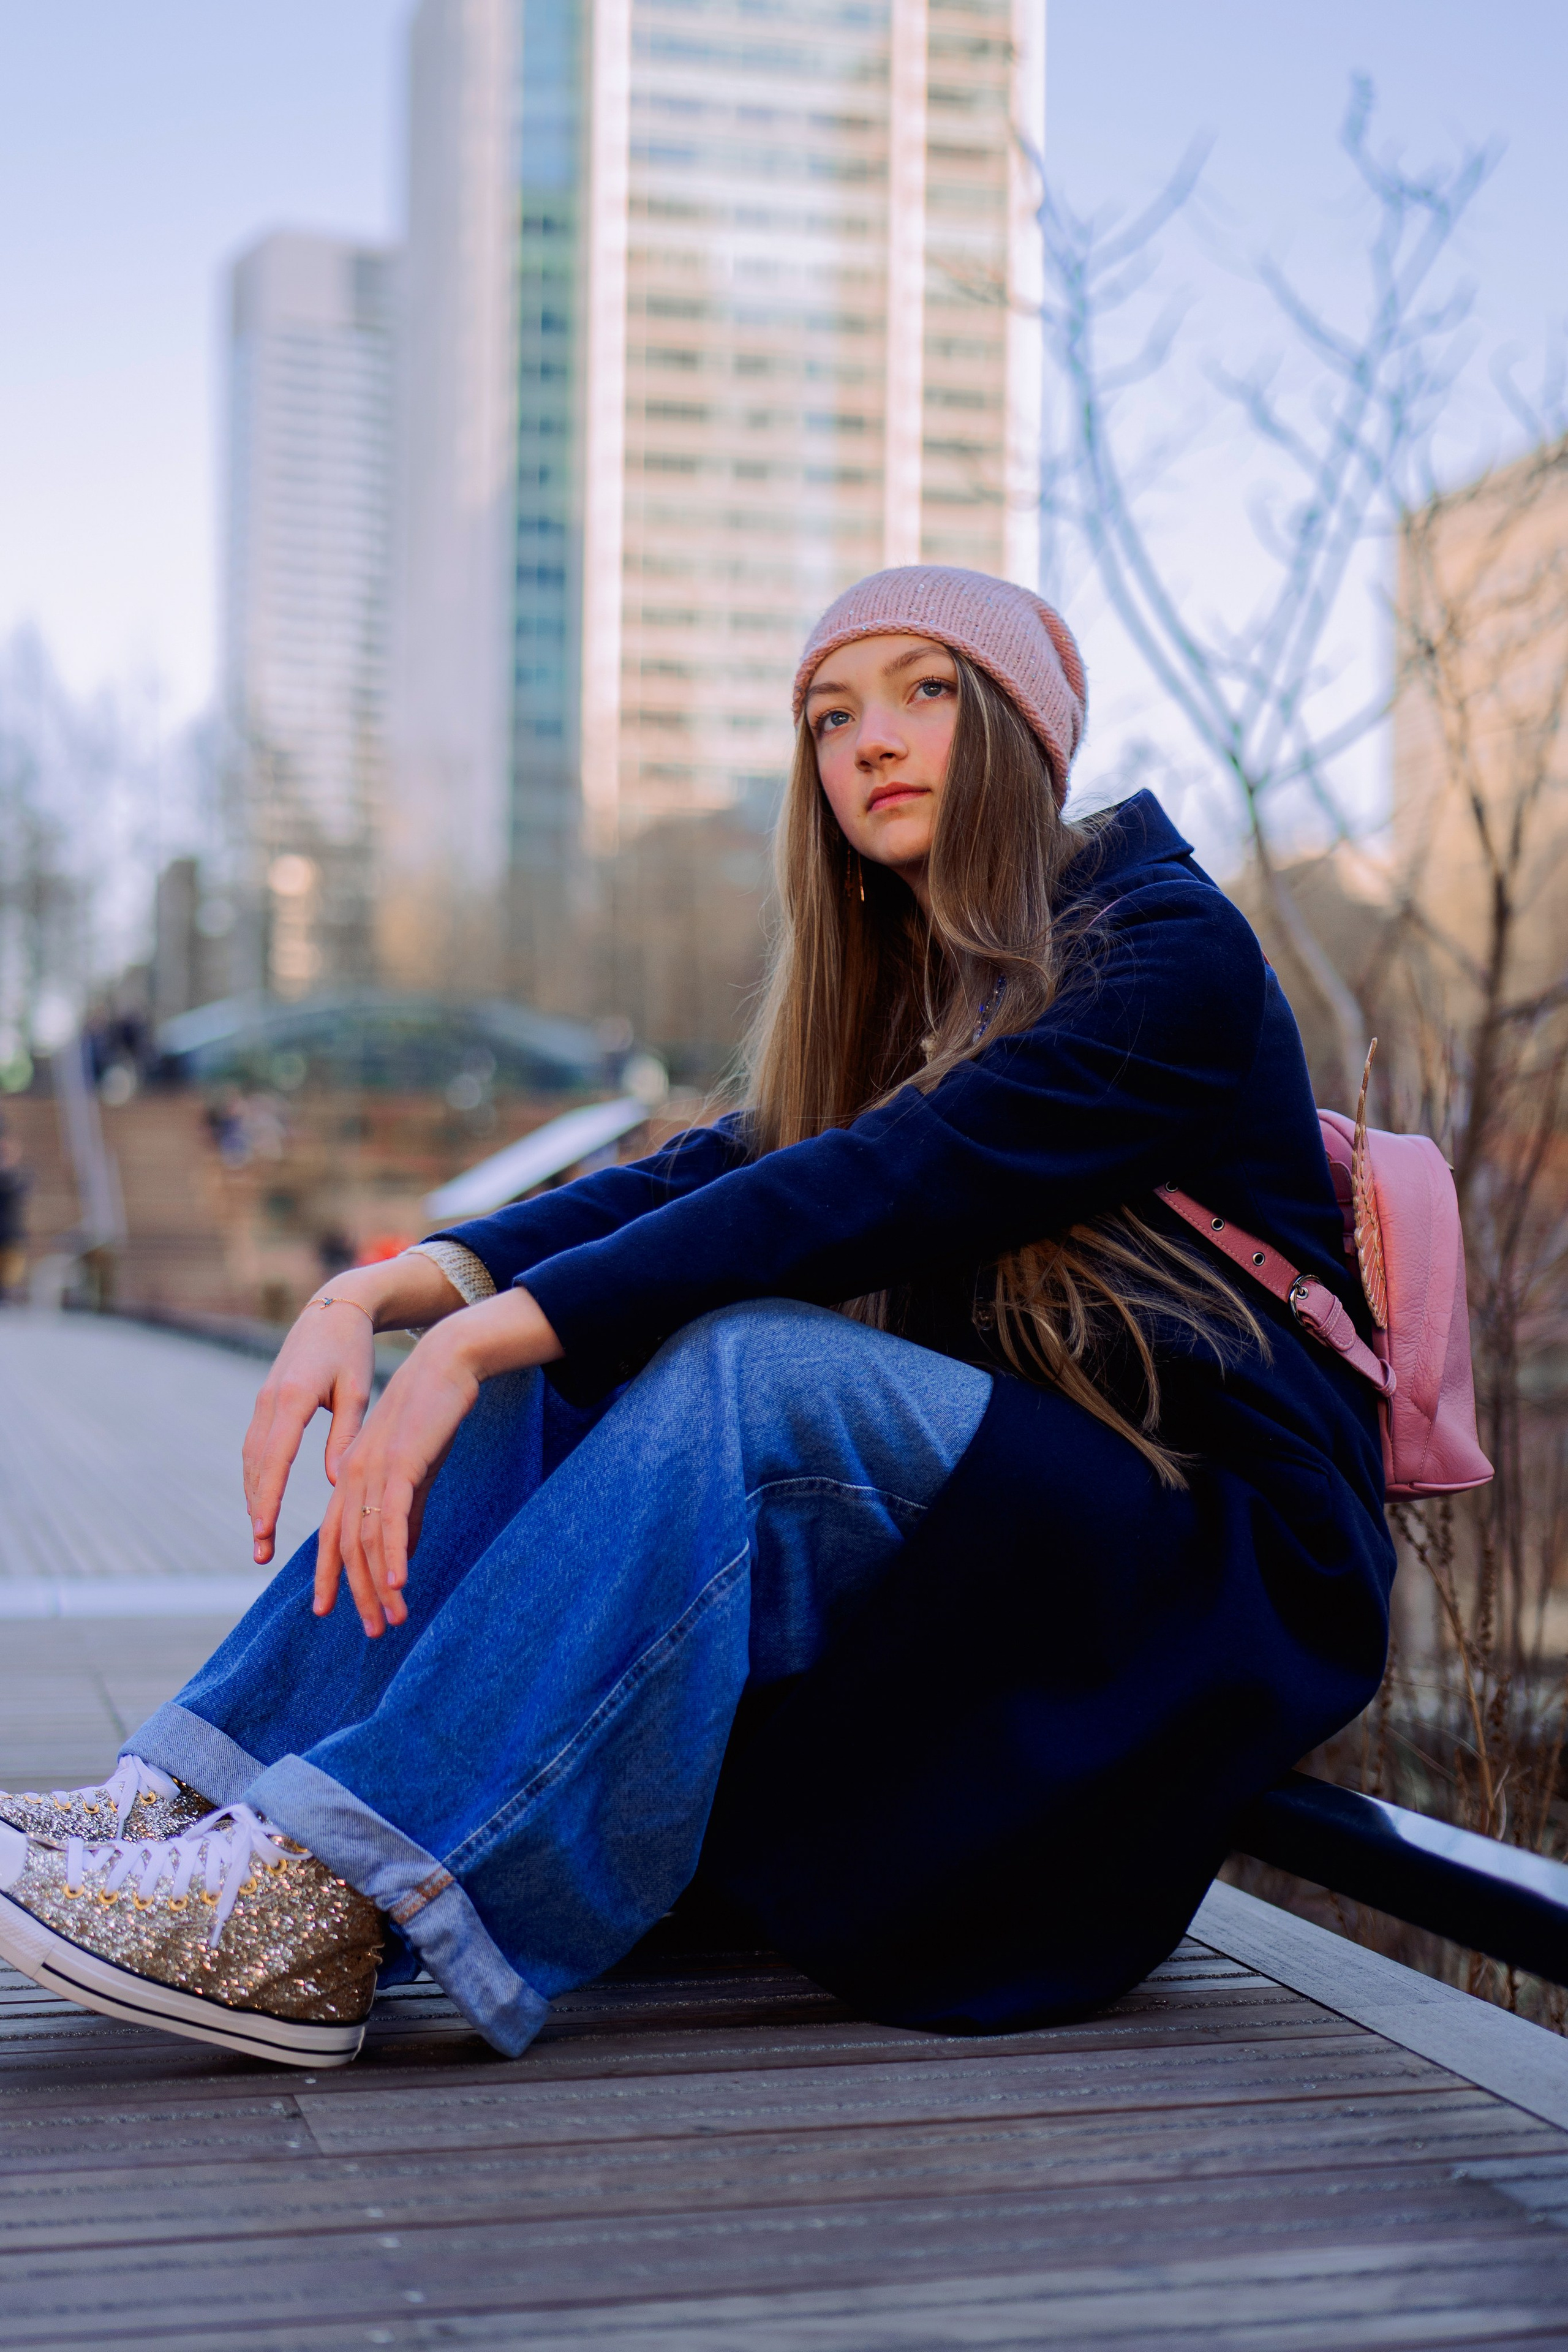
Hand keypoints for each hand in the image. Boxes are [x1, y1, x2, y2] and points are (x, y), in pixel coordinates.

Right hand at [243, 1296, 375, 1567]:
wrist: (334, 1309)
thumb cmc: (353, 1350)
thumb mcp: (357, 1391)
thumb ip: (345, 1437)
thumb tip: (335, 1483)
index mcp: (292, 1399)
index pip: (275, 1459)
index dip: (267, 1499)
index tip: (264, 1533)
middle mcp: (269, 1401)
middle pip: (255, 1467)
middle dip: (256, 1511)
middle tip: (262, 1553)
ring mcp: (262, 1400)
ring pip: (251, 1459)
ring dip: (253, 1498)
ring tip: (261, 1538)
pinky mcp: (265, 1401)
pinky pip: (255, 1446)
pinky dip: (256, 1477)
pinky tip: (261, 1501)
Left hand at [315, 1286, 561, 1635]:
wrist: (446, 1364)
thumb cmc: (432, 1415)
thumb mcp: (416, 1469)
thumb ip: (407, 1509)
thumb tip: (403, 1550)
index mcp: (351, 1475)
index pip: (331, 1535)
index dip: (327, 1574)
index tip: (327, 1611)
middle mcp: (352, 1475)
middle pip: (346, 1546)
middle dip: (358, 1593)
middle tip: (375, 1631)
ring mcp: (372, 1469)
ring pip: (367, 1539)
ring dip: (379, 1585)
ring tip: (393, 1620)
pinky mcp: (400, 1464)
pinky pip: (392, 1519)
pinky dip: (394, 1554)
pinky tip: (401, 1583)